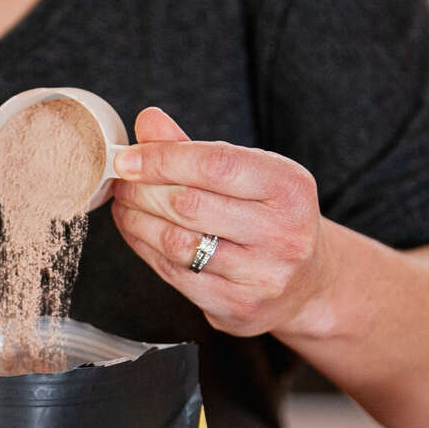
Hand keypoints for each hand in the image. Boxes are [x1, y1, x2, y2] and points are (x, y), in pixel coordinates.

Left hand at [111, 107, 331, 337]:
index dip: (162, 159)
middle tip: (122, 182)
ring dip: (138, 221)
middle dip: (143, 190)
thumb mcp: (249, 174)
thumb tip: (147, 121)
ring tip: (125, 205)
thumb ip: (196, 148)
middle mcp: (283, 233)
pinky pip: (176, 274)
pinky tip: (136, 232)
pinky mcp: (238, 306)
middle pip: (190, 205)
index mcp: (290, 188)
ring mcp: (262, 276)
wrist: (306, 282)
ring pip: (178, 243)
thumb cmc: (269, 217)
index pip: (215, 165)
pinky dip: (145, 249)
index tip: (126, 158)